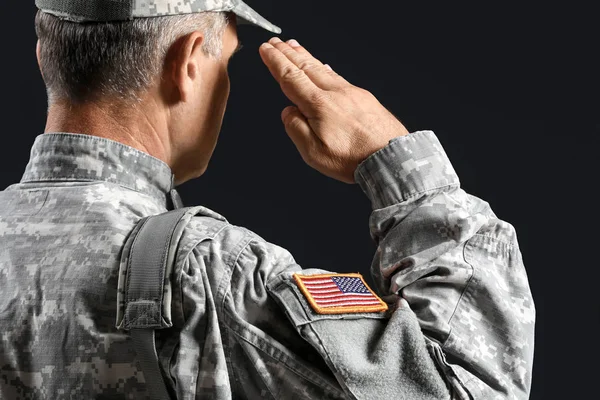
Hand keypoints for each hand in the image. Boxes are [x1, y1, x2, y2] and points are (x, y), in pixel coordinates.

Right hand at [259, 37, 408, 183]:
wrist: (390, 157)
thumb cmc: (353, 158)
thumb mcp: (313, 152)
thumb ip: (296, 128)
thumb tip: (288, 112)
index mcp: (318, 104)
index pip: (290, 77)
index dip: (276, 62)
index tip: (266, 50)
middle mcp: (335, 93)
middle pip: (306, 67)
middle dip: (288, 53)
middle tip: (275, 42)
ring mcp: (351, 93)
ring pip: (322, 69)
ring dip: (305, 56)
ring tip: (294, 46)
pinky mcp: (364, 98)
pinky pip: (338, 76)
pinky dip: (325, 67)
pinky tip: (324, 66)